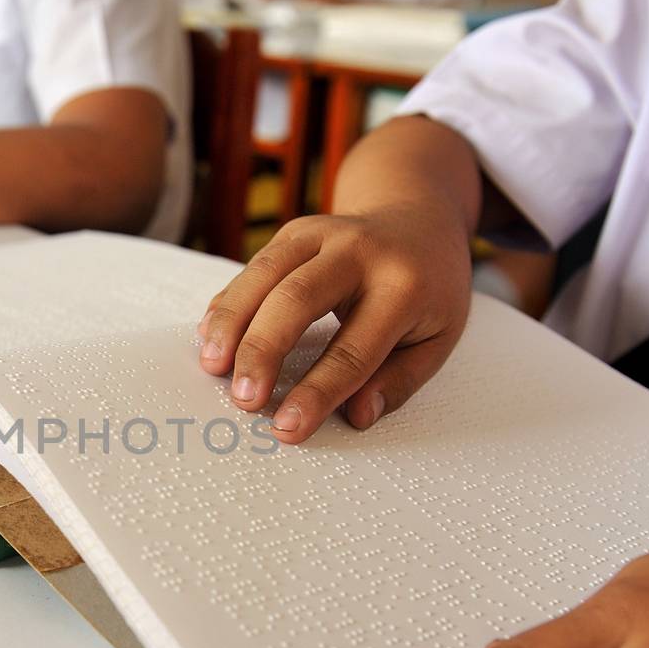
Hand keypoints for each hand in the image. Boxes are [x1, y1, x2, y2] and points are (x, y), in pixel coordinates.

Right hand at [196, 205, 470, 442]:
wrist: (419, 218)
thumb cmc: (428, 291)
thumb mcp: (438, 339)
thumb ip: (399, 381)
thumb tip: (357, 417)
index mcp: (404, 286)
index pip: (354, 349)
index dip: (318, 392)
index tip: (287, 428)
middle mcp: (360, 251)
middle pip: (298, 300)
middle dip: (263, 351)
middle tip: (243, 398)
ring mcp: (322, 234)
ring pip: (265, 274)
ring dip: (232, 322)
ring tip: (213, 367)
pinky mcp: (294, 232)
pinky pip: (253, 267)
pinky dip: (228, 302)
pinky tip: (210, 336)